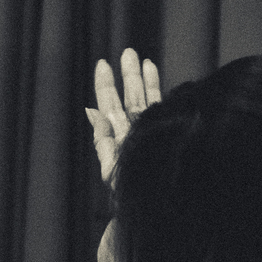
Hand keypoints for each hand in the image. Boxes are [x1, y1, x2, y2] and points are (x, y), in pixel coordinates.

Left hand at [86, 49, 160, 183]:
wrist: (156, 209)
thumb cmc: (133, 196)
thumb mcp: (113, 170)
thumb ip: (104, 142)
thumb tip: (95, 113)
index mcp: (118, 140)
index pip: (109, 107)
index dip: (106, 86)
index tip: (103, 64)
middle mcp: (134, 133)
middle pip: (128, 98)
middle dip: (127, 76)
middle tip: (127, 52)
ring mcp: (150, 132)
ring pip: (145, 100)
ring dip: (142, 78)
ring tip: (140, 57)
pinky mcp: (166, 132)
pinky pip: (161, 106)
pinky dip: (157, 89)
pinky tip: (154, 71)